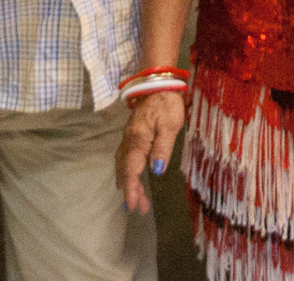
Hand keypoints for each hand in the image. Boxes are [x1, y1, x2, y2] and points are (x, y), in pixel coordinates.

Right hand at [115, 91, 184, 214]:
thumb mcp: (170, 125)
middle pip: (125, 171)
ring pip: (123, 165)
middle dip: (130, 191)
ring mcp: (128, 138)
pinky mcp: (132, 135)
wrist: (157, 84)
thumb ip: (162, 148)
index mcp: (138, 141)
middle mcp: (129, 141)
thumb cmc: (166, 104)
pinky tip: (130, 177)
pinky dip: (126, 172)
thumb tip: (156, 170)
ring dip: (128, 183)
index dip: (131, 189)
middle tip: (139, 209)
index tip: (133, 205)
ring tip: (136, 200)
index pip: (131, 170)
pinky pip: (124, 158)